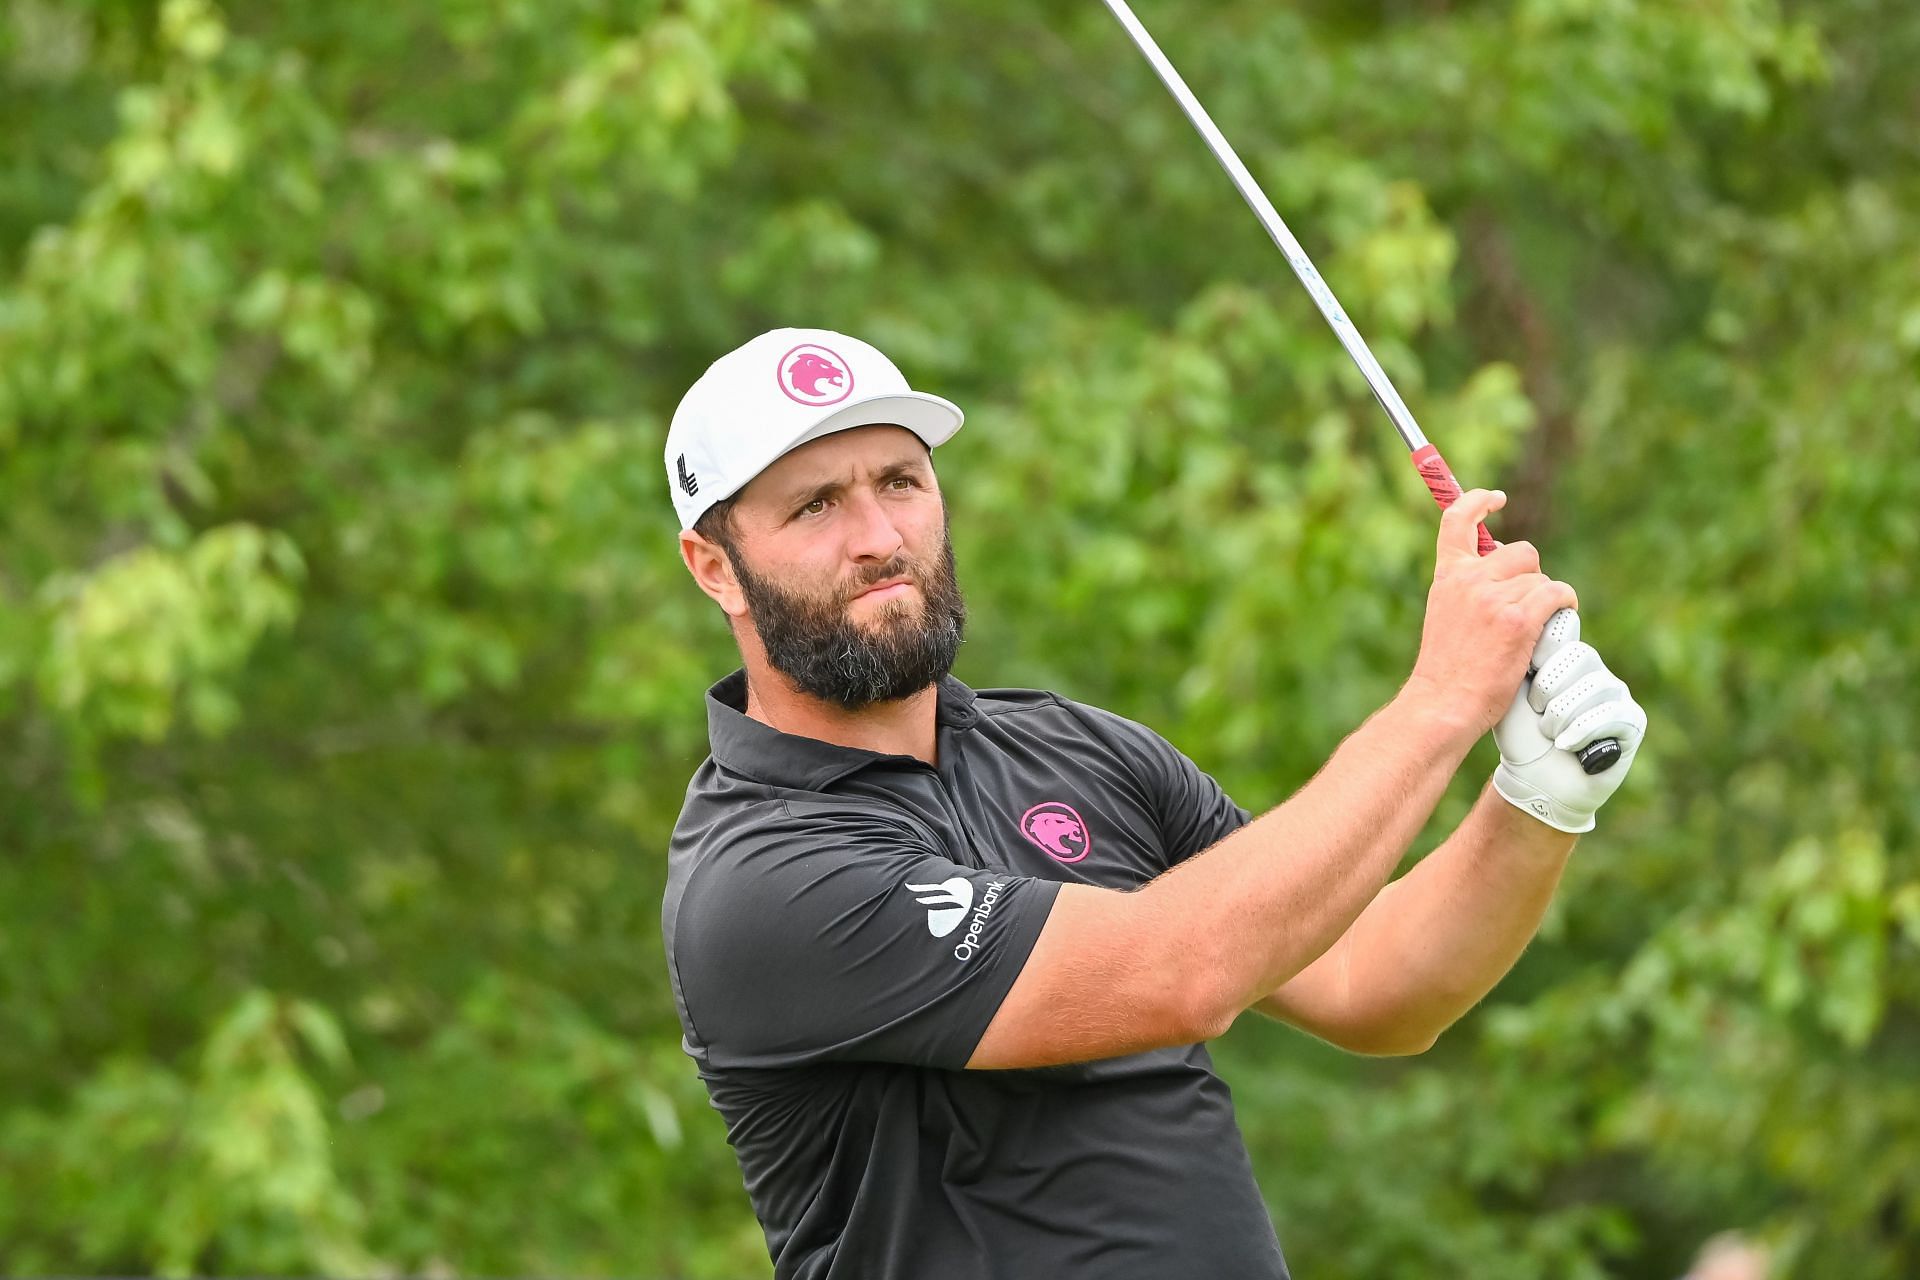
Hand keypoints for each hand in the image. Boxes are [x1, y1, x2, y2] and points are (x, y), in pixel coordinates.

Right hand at [1405, 489, 1579, 739]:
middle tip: (1523, 608)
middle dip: (1530, 576)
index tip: (1497, 499)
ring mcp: (1494, 597)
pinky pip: (1557, 594)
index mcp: (1447, 576)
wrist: (1443, 701)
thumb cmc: (1447, 669)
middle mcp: (1470, 578)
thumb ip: (1468, 589)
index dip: (1479, 501)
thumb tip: (1508, 576)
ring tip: (1528, 631)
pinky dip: (1564, 605)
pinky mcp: (1519, 619)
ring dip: (1544, 601)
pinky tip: (1558, 621)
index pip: (1457, 520)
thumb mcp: (1446, 615)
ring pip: (1541, 579)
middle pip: (1521, 552)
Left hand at [1492, 610, 1646, 832]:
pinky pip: (1612, 713)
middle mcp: (1595, 670)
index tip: (1529, 671)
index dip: (1545, 649)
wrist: (1534, 780)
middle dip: (1549, 686)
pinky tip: (1564, 745)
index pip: (1565, 629)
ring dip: (1562, 714)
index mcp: (1564, 657)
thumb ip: (1520, 656)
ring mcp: (1617, 693)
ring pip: (1596, 685)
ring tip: (1548, 733)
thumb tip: (1526, 616)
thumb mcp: (1511, 692)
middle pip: (1580, 655)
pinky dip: (1581, 731)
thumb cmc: (1520, 735)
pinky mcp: (1632, 721)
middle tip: (1537, 711)